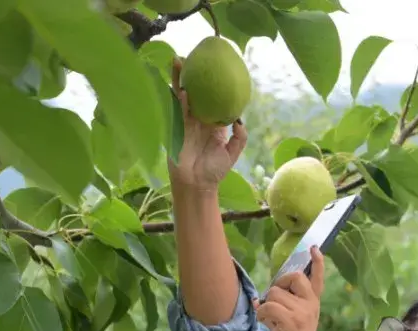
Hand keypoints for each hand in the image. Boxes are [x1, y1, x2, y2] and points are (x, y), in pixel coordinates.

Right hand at [168, 58, 247, 196]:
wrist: (198, 186)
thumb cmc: (215, 171)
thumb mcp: (233, 153)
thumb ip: (240, 136)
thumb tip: (240, 119)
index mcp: (212, 123)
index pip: (212, 99)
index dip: (212, 85)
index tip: (214, 68)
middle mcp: (198, 120)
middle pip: (195, 92)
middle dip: (191, 75)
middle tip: (191, 56)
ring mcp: (186, 123)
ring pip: (182, 97)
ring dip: (180, 80)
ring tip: (178, 62)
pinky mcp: (177, 131)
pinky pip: (178, 113)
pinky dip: (180, 101)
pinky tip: (182, 90)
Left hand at [253, 246, 325, 330]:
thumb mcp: (293, 320)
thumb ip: (286, 304)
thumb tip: (265, 295)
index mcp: (313, 304)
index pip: (318, 278)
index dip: (317, 262)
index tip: (314, 248)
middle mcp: (311, 306)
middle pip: (293, 276)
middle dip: (278, 284)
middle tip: (273, 299)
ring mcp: (303, 314)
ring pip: (275, 293)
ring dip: (266, 305)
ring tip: (271, 320)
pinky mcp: (292, 322)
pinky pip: (268, 306)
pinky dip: (261, 314)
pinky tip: (266, 324)